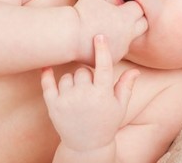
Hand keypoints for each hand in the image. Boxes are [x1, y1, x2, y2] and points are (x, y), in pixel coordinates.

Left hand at [41, 35, 139, 152]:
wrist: (86, 146)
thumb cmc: (106, 124)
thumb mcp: (120, 106)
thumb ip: (126, 86)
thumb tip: (135, 70)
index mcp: (103, 94)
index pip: (103, 66)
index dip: (102, 50)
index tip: (99, 36)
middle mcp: (84, 96)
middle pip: (83, 70)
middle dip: (87, 75)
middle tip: (90, 87)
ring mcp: (67, 100)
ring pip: (67, 77)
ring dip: (72, 81)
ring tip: (78, 93)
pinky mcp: (53, 105)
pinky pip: (47, 84)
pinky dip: (46, 75)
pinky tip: (46, 66)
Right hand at [74, 0, 146, 63]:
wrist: (68, 37)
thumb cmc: (81, 14)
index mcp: (127, 17)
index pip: (140, 8)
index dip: (132, 4)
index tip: (123, 3)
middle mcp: (128, 34)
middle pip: (143, 24)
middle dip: (137, 18)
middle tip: (123, 14)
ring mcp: (122, 47)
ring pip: (133, 38)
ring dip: (127, 32)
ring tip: (113, 26)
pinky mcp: (114, 57)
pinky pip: (121, 49)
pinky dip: (117, 44)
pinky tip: (106, 38)